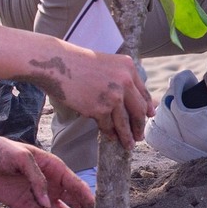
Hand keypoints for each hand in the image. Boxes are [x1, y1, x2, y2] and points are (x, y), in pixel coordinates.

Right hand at [30, 44, 151, 150]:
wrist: (57, 63)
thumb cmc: (77, 63)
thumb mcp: (107, 64)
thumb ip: (121, 78)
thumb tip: (132, 99)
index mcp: (128, 68)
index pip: (143, 92)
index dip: (147, 107)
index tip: (149, 116)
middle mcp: (125, 81)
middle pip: (138, 110)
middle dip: (140, 126)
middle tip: (140, 136)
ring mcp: (113, 96)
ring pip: (125, 122)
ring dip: (127, 136)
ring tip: (129, 144)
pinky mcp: (99, 109)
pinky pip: (108, 126)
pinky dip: (110, 134)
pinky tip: (111, 138)